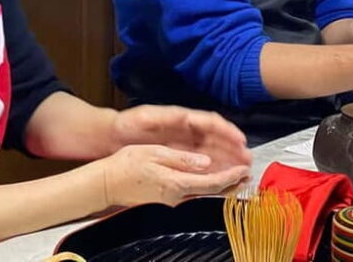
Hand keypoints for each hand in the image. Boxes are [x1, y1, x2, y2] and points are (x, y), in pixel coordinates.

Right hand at [98, 144, 249, 206]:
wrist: (104, 184)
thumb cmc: (125, 165)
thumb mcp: (154, 154)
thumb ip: (181, 159)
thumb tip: (204, 162)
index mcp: (176, 182)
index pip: (211, 182)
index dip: (230, 176)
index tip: (244, 169)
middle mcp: (176, 195)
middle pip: (211, 191)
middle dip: (231, 182)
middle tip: (247, 173)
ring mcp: (171, 200)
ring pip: (203, 193)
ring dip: (221, 185)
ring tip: (236, 177)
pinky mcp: (165, 200)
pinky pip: (192, 193)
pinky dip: (206, 186)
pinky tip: (212, 181)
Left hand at [110, 105, 251, 171]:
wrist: (113, 136)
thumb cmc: (129, 124)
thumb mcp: (145, 117)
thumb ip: (165, 117)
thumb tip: (187, 118)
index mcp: (182, 117)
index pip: (211, 122)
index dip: (227, 130)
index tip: (240, 139)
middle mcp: (187, 130)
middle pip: (216, 138)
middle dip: (233, 148)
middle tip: (248, 160)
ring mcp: (183, 143)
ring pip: (211, 151)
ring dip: (227, 160)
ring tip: (241, 170)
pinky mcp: (178, 155)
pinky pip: (200, 162)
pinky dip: (212, 169)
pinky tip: (220, 177)